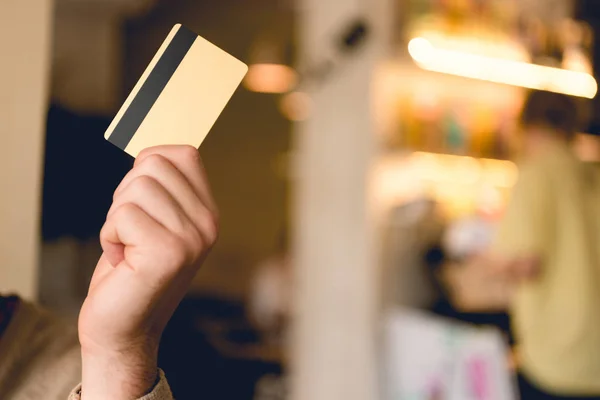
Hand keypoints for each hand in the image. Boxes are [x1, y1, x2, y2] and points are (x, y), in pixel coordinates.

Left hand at [78, 145, 217, 399]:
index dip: (147, 168)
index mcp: (209, 212)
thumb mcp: (155, 221)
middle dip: (126, 193)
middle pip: (153, 164)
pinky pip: (122, 215)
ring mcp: (192, 239)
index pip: (182, 153)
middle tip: (131, 231)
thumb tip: (148, 151)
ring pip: (136, 187)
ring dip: (116, 218)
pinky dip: (109, 236)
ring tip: (128, 247)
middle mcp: (209, 223)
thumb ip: (161, 187)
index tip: (141, 204)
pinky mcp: (168, 254)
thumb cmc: (131, 269)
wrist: (123, 327)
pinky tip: (123, 261)